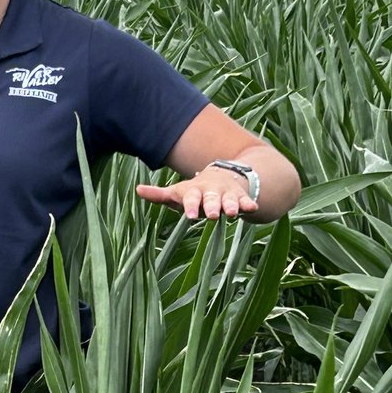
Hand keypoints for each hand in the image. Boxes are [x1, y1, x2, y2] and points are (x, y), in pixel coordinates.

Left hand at [136, 169, 258, 219]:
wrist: (222, 176)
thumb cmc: (195, 192)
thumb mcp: (178, 193)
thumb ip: (159, 195)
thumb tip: (138, 190)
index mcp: (194, 191)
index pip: (191, 198)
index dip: (190, 207)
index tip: (190, 217)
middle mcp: (211, 192)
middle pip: (211, 200)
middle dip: (211, 206)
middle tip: (212, 215)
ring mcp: (227, 194)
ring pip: (229, 200)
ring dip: (231, 206)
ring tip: (232, 213)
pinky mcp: (241, 197)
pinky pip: (246, 201)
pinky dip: (249, 204)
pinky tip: (253, 208)